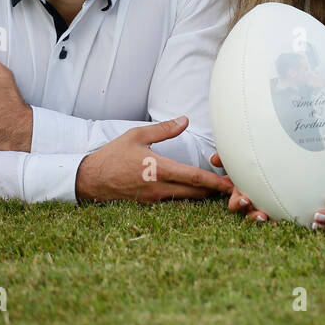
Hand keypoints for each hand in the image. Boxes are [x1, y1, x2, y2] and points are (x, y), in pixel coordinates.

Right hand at [76, 116, 234, 203]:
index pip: (194, 178)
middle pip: (196, 193)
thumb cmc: (113, 155)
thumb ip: (164, 129)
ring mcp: (154, 200)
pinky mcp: (148, 205)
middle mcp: (159, 188)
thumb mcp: (137, 135)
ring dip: (203, 196)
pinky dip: (188, 199)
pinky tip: (197, 194)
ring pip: (186, 200)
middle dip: (215, 192)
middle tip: (235, 189)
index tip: (232, 184)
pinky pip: (174, 203)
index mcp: (159, 170)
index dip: (216, 182)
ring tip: (221, 191)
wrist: (89, 180)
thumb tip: (185, 120)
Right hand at [209, 152, 272, 222]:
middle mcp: (251, 200)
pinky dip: (277, 219)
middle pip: (248, 213)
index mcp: (241, 193)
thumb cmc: (250, 162)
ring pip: (260, 216)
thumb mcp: (238, 160)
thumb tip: (213, 159)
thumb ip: (225, 159)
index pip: (235, 203)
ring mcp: (262, 204)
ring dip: (264, 218)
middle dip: (253, 215)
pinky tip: (281, 219)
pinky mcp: (273, 206)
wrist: (270, 161)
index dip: (238, 203)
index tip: (246, 200)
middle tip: (261, 215)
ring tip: (270, 218)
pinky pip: (274, 216)